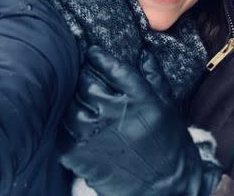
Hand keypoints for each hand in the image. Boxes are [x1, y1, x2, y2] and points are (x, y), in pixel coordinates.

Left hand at [58, 46, 220, 195]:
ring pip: (72, 105)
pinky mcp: (81, 156)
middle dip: (83, 74)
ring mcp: (97, 136)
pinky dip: (65, 122)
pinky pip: (63, 131)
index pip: (114, 69)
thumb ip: (155, 78)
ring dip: (72, 98)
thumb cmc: (169, 143)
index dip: (99, 57)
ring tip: (75, 95)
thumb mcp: (168, 107)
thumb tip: (144, 53)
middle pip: (88, 84)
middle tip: (82, 71)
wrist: (165, 185)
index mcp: (143, 100)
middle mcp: (118, 115)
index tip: (92, 52)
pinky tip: (72, 120)